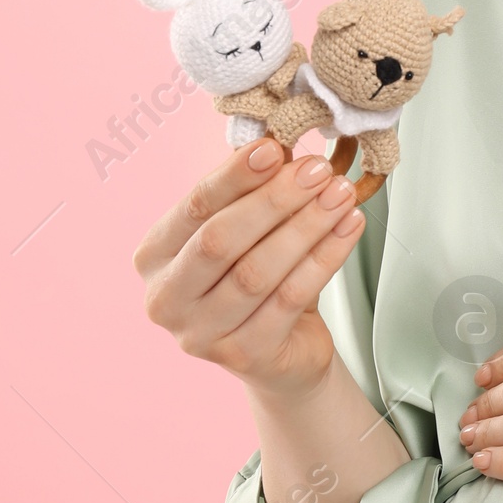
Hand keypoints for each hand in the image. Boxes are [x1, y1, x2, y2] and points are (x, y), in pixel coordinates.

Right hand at [133, 138, 365, 397]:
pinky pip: (291, 298)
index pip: (193, 208)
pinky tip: (348, 227)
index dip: (235, 176)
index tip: (273, 148)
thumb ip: (251, 193)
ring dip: (306, 226)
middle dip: (275, 199)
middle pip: (221, 240)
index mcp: (153, 257)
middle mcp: (166, 300)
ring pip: (258, 271)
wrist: (279, 351)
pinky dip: (325, 258)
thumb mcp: (244, 231)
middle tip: (318, 170)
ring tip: (340, 194)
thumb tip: (280, 146)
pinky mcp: (245, 356)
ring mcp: (201, 335)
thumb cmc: (254, 275)